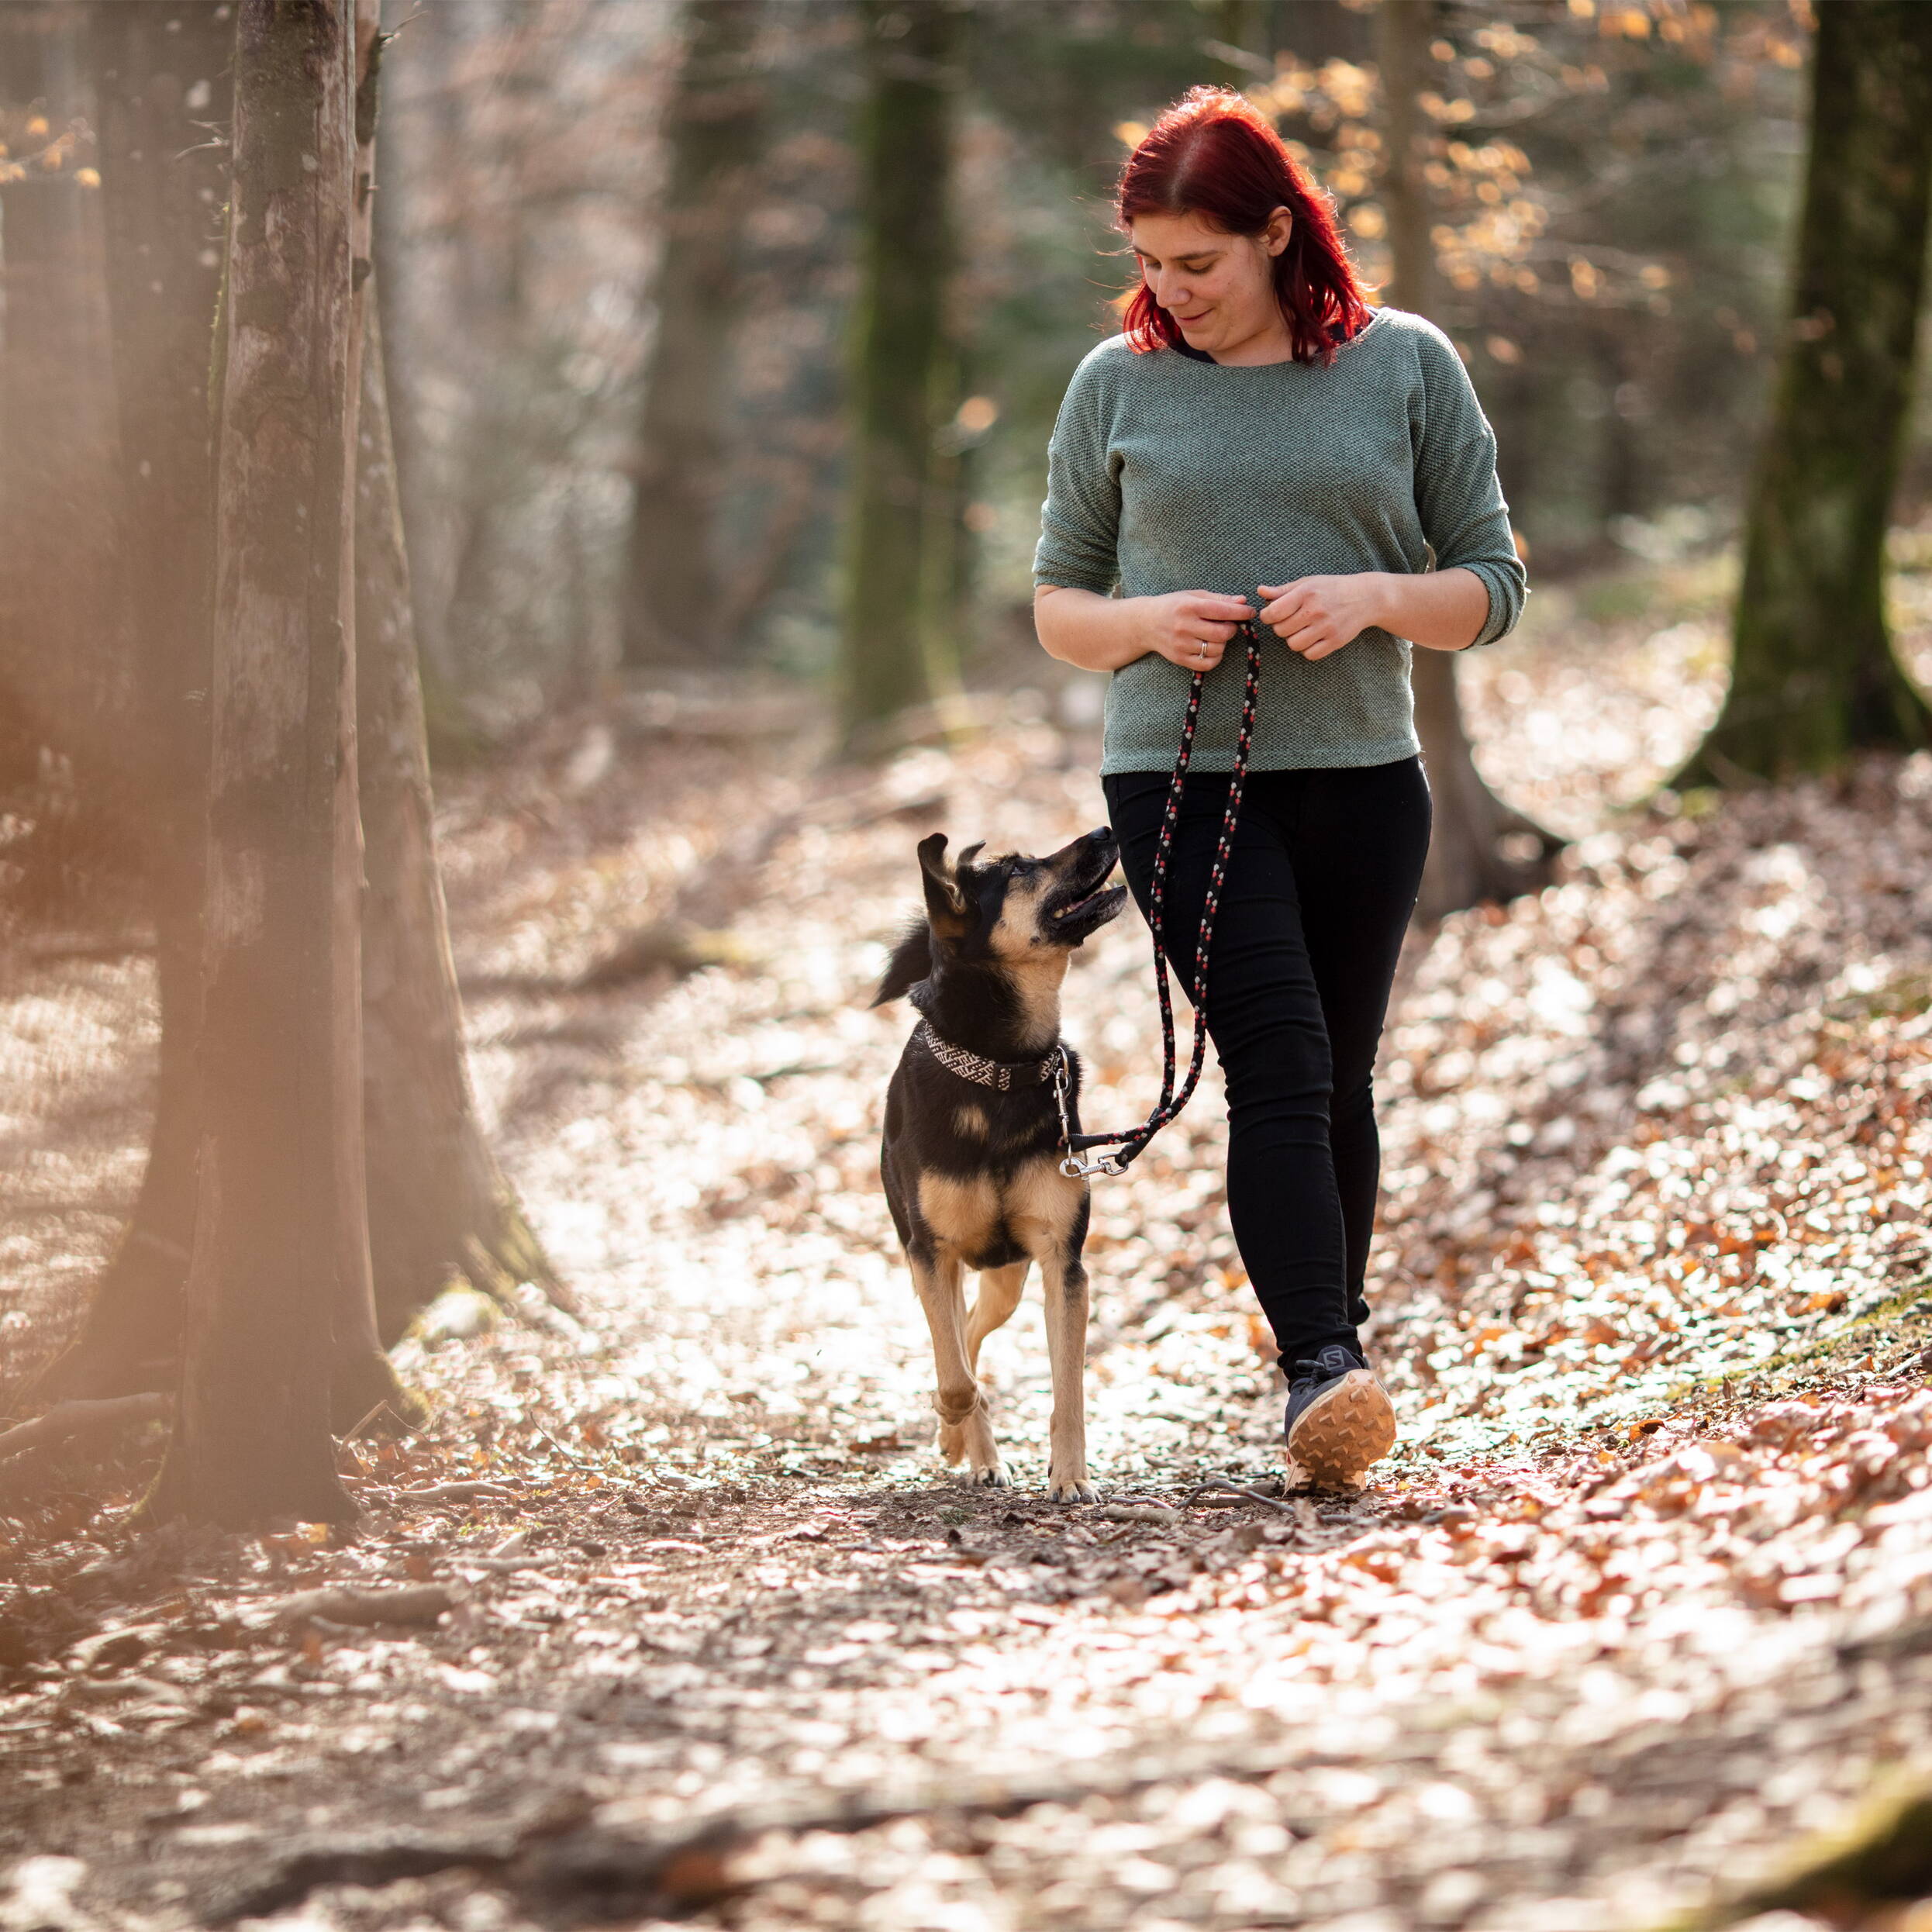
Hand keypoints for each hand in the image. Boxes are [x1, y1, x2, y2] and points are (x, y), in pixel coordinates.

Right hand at [1137, 590, 1253, 671]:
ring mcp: (1182, 645)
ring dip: (1223, 643)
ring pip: (1217, 649)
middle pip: (1223, 633)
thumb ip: (1219, 599)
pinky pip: (1207, 664)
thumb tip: (1243, 600)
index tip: (1249, 612)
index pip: (1223, 611)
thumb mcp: (1193, 596)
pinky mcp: (1180, 659)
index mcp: (1189, 607)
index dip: (1241, 612)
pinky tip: (1212, 649)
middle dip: (1232, 629)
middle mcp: (1184, 626)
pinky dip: (1215, 657)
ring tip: (1217, 636)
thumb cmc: (1172, 606)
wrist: (1145, 623)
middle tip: (1229, 625)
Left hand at [1256, 574, 1388, 661]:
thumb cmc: (1332, 589)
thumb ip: (1282, 590)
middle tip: (1292, 621)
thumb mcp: (1307, 583)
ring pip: (1293, 645)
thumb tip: (1260, 591)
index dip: (1268, 616)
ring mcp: (1326, 627)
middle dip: (1281, 627)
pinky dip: (1308, 649)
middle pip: (1281, 631)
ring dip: (1294, 639)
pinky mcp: (1335, 641)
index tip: (1273, 615)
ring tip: (1303, 630)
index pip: (1273, 612)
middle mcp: (1316, 610)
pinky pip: (1309, 654)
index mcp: (1306, 593)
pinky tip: (1313, 638)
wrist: (1365, 597)